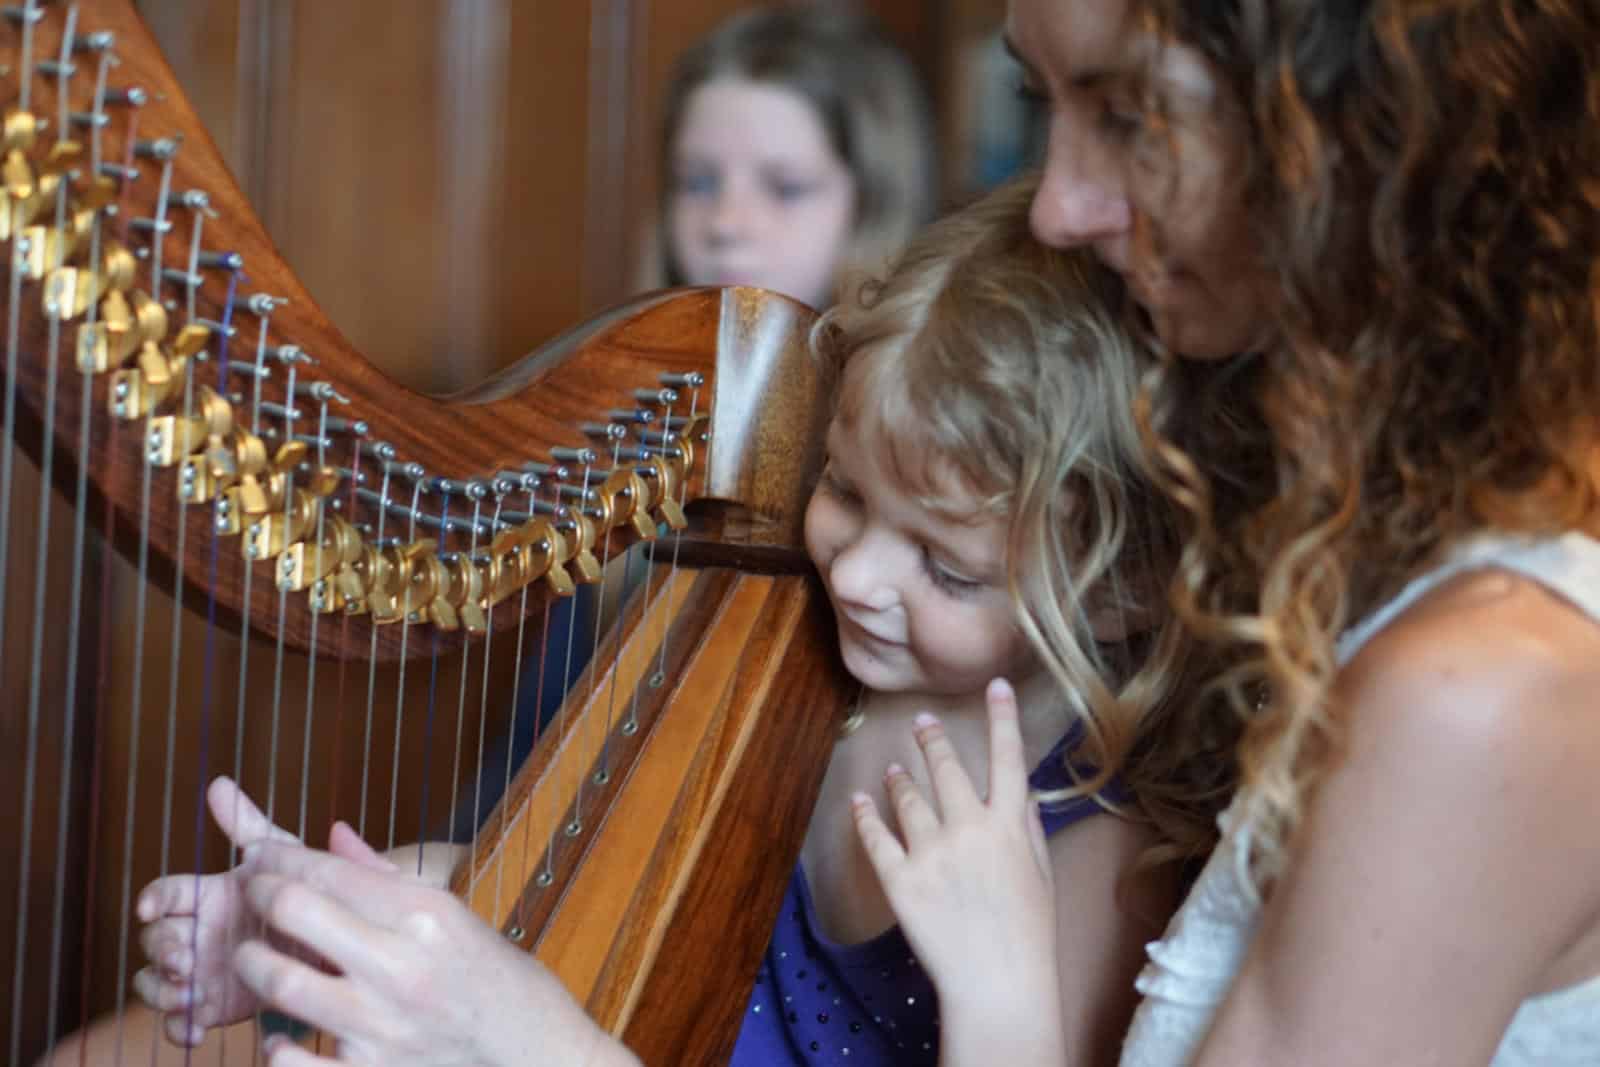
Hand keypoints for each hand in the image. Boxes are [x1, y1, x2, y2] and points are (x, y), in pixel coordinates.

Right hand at [132, 776, 301, 1044]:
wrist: (339, 937)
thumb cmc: (305, 889)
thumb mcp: (281, 855)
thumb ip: (247, 823)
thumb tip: (218, 782)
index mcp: (206, 895)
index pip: (164, 895)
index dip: (151, 900)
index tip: (149, 909)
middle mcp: (195, 932)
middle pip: (154, 940)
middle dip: (161, 949)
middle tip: (186, 958)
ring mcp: (200, 971)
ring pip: (155, 981)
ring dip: (162, 989)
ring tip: (190, 992)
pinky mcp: (213, 1006)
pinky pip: (178, 1021)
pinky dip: (177, 1026)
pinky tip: (195, 1028)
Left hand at [233, 839, 638, 1066]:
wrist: (538, 1054)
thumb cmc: (496, 980)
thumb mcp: (454, 916)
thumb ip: (385, 879)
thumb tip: (331, 836)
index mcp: (425, 915)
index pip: (326, 872)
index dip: (277, 860)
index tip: (259, 859)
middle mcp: (401, 966)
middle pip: (295, 913)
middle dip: (258, 896)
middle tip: (250, 896)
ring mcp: (384, 1027)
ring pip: (281, 987)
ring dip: (253, 966)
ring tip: (250, 959)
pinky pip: (294, 1066)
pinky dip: (276, 1050)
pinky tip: (276, 1038)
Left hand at [850, 679, 1060, 1017]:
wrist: (998, 982)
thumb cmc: (1027, 933)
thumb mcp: (1040, 874)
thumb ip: (1025, 828)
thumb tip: (1020, 795)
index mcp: (1008, 825)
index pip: (1008, 758)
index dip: (1003, 718)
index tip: (996, 685)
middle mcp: (968, 827)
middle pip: (948, 768)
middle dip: (934, 740)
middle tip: (923, 722)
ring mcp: (930, 851)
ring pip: (908, 797)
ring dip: (901, 778)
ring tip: (896, 769)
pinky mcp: (900, 879)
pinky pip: (876, 837)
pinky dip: (865, 815)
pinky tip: (860, 801)